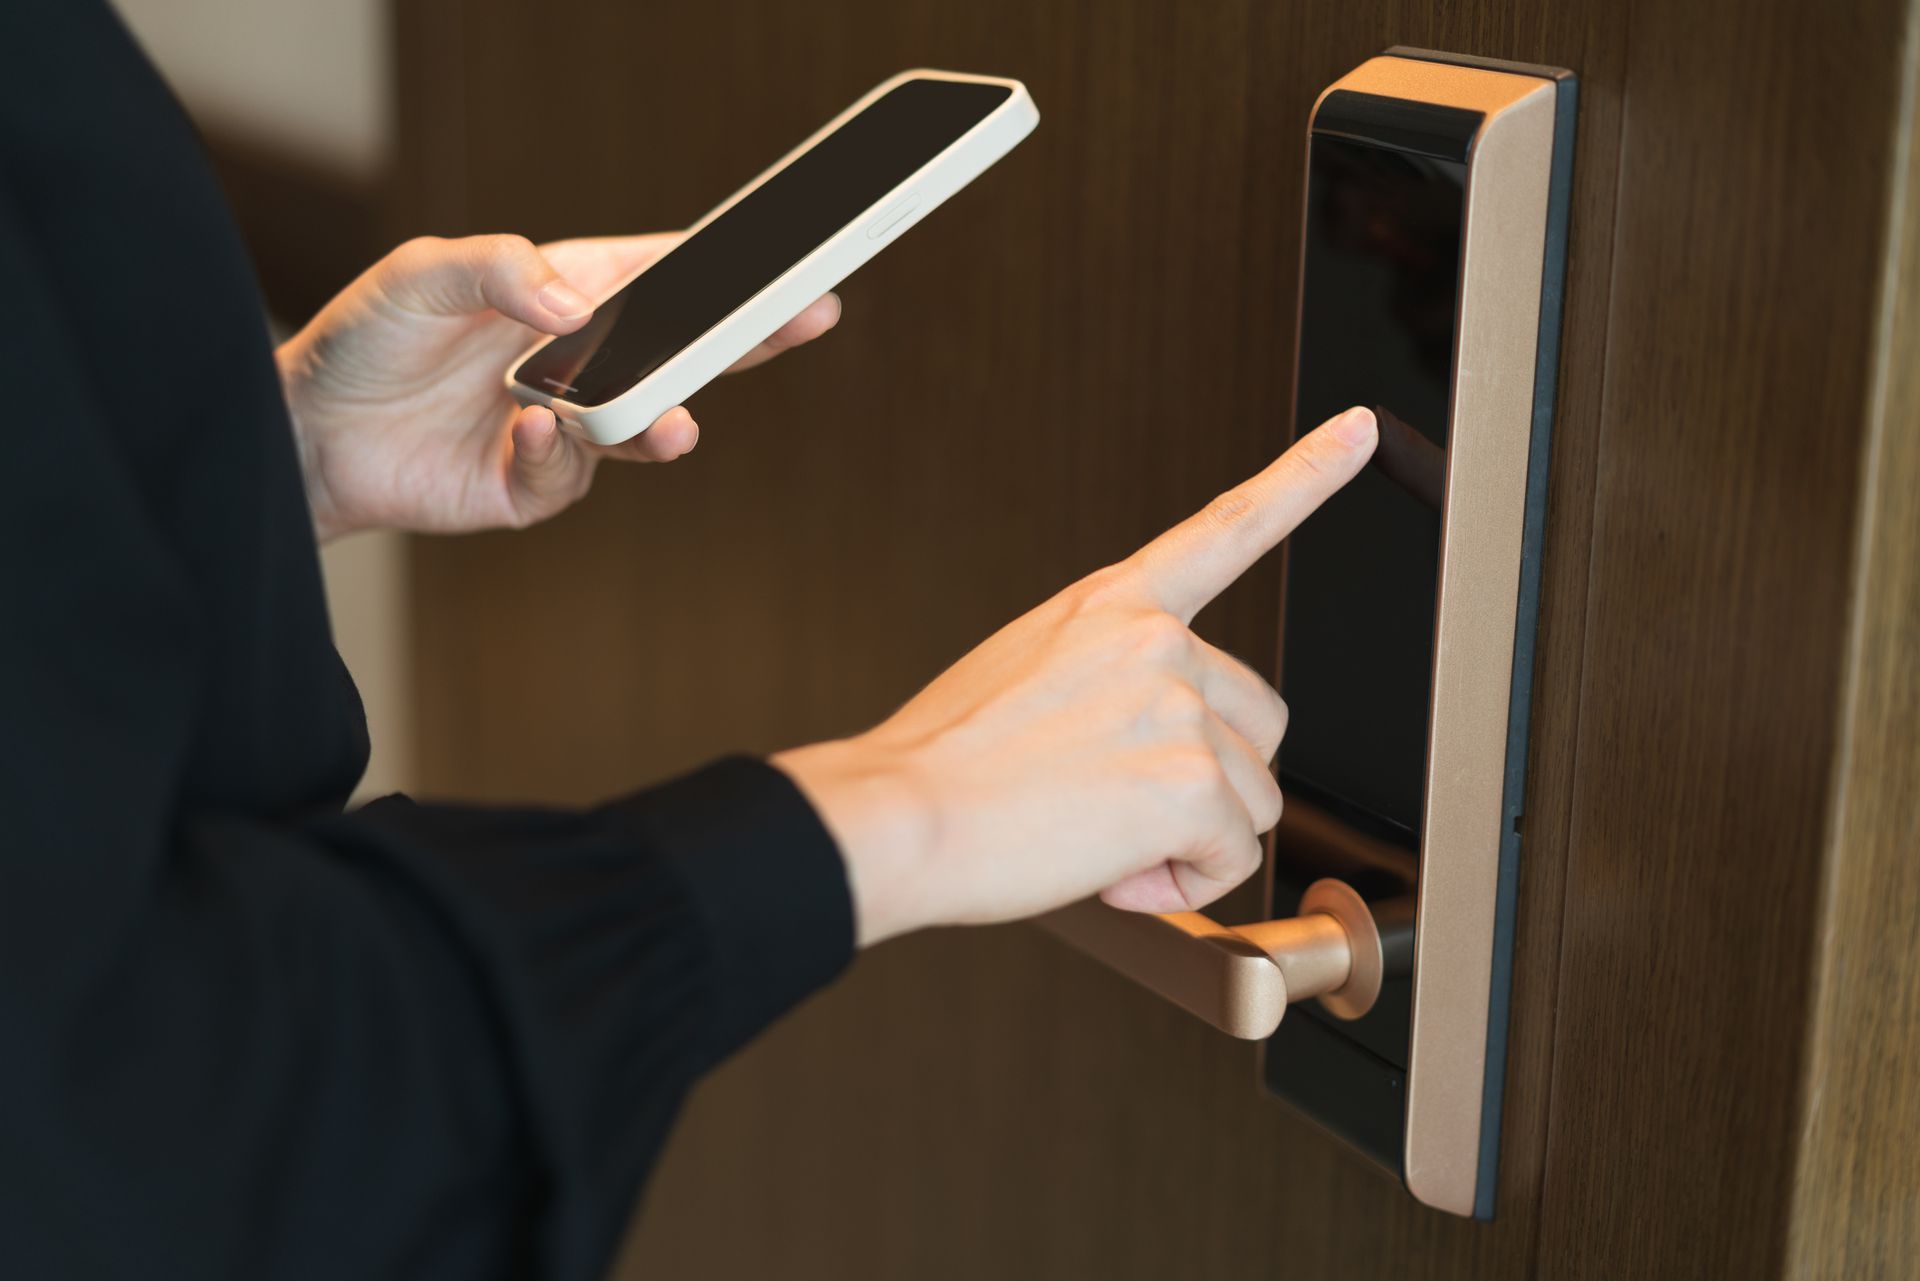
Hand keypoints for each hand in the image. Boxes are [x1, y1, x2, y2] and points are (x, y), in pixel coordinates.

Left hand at [277, 233, 841, 539]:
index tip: (786, 262)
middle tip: (807, 318)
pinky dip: (560, 452)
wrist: (306, 437)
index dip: (725, 269)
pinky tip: (533, 429)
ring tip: (671, 425)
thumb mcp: (420, 275)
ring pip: (642, 424)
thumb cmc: (364, 340)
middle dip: (747, 336)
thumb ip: (498, 270)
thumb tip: (572, 306)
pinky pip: (570, 472)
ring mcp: (565, 426)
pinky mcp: (537, 484)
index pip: (662, 275)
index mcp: (565, 293)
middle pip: (684, 350)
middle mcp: (579, 361)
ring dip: (661, 423)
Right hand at [774, 406, 1379, 945]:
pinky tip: (1115, 872)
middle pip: (1258, 723)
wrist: (901, 816)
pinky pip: (1236, 855)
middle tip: (1117, 809)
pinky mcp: (1191, 778)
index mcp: (1109, 605)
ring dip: (1191, 842)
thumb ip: (1106, 683)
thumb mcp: (1022, 678)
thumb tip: (1151, 759)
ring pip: (1252, 801)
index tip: (1357, 430)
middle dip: (1211, 784)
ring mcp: (1177, 702)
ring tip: (1096, 839)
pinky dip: (1186, 884)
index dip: (1304, 475)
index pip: (1225, 528)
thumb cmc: (944, 768)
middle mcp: (1155, 638)